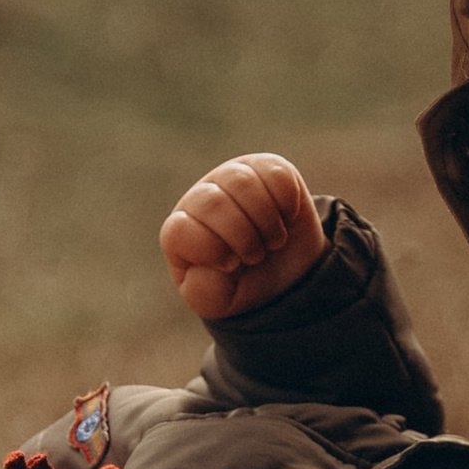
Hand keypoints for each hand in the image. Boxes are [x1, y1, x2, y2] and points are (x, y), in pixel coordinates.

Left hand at [161, 152, 326, 322]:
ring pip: (242, 181)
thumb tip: (208, 266)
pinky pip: (276, 173)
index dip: (212, 251)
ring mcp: (232, 177)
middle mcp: (201, 198)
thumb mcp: (219, 301)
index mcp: (180, 232)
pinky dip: (288, 202)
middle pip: (213, 202)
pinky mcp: (265, 167)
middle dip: (244, 237)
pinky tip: (286, 218)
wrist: (284, 272)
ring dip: (267, 221)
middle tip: (257, 256)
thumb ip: (204, 291)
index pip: (180, 230)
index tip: (232, 266)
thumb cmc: (243, 285)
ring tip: (273, 240)